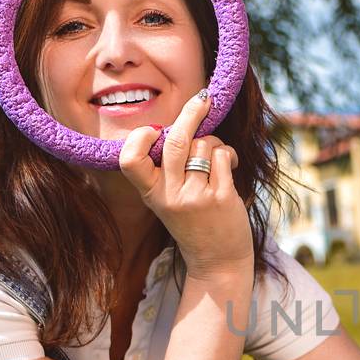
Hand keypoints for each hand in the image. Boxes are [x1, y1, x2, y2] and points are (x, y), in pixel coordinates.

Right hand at [119, 91, 252, 279]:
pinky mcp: (220, 198)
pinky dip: (228, 154)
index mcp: (151, 193)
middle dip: (191, 114)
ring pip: (204, 145)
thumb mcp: (168, 198)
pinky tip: (229, 166)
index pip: (130, 159)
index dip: (140, 138)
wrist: (217, 259)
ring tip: (217, 158)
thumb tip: (183, 120)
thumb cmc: (193, 220)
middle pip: (175, 141)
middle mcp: (169, 195)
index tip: (155, 131)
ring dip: (215, 143)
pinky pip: (222, 156)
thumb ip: (168, 167)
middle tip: (203, 100)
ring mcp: (195, 197)